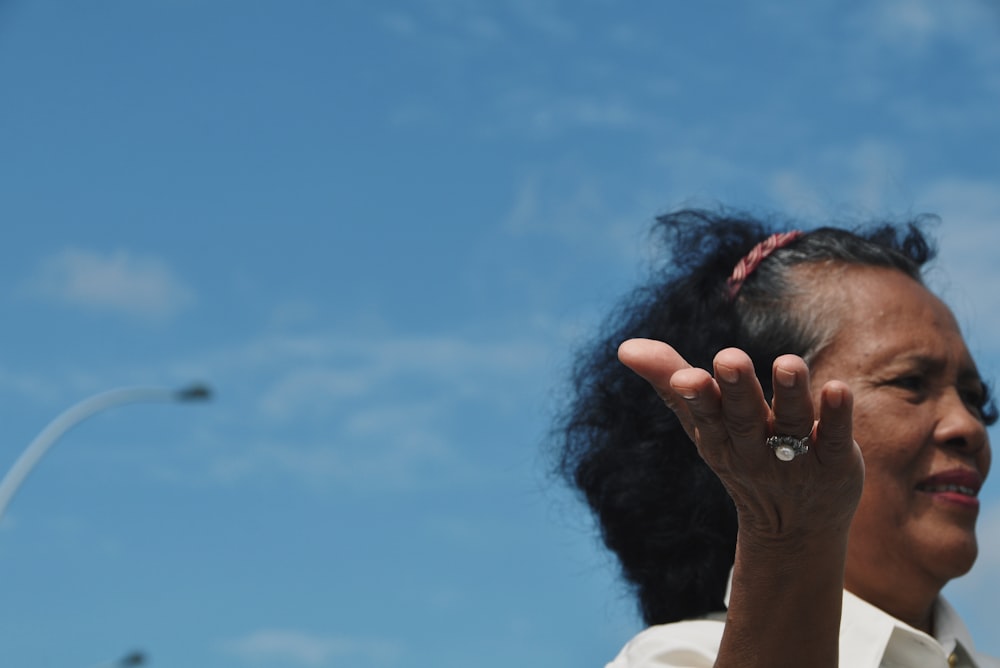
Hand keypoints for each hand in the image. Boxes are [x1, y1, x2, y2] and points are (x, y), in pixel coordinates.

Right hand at [618, 338, 863, 543]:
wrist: (795, 529)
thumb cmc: (742, 456)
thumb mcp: (703, 425)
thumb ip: (669, 381)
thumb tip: (625, 347)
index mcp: (719, 437)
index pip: (705, 416)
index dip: (697, 396)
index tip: (688, 376)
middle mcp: (754, 449)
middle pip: (744, 417)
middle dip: (738, 389)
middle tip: (730, 358)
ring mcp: (795, 458)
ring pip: (791, 423)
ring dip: (791, 393)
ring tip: (788, 363)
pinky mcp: (835, 462)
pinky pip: (835, 438)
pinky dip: (837, 416)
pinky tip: (839, 389)